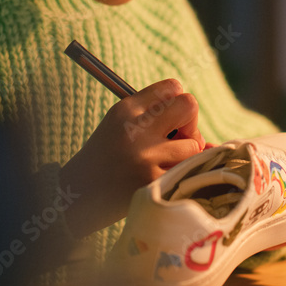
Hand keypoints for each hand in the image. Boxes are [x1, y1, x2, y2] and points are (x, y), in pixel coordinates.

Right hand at [60, 79, 204, 236]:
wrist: (75, 199)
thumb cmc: (106, 160)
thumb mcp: (121, 127)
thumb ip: (158, 119)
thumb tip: (210, 139)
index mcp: (126, 109)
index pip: (172, 86)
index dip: (177, 102)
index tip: (171, 118)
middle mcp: (135, 128)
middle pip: (189, 105)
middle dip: (191, 123)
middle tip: (178, 139)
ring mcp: (145, 156)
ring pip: (194, 144)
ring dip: (185, 156)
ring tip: (162, 165)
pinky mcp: (153, 182)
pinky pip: (187, 170)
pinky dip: (180, 175)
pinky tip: (159, 180)